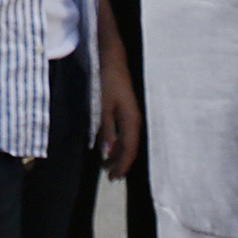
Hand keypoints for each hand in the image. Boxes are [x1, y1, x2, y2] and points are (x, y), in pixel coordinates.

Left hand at [95, 47, 142, 179]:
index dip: (123, 164)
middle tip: (111, 177)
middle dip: (121, 163)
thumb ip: (106, 128)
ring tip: (107, 167)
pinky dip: (117, 143)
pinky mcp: (126, 111)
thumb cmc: (107, 81)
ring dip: (118, 154)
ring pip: (127, 141)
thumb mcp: (104, 105)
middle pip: (130, 148)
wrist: (112, 59)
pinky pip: (124, 133)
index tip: (115, 178)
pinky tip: (108, 149)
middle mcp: (134, 120)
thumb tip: (108, 150)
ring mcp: (131, 116)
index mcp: (131, 120)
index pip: (129, 149)